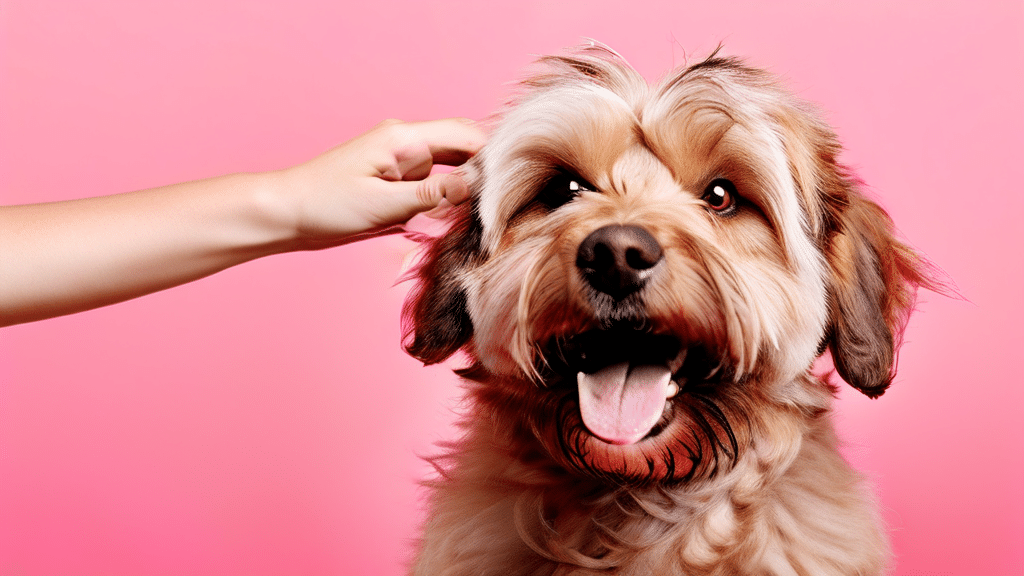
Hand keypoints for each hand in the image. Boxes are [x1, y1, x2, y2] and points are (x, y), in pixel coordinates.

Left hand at [276, 118, 485, 248]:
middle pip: (463, 148)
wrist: (287, 212)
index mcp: (404, 139)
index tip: (510, 185)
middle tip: (496, 205)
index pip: (466, 135)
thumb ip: (430, 194)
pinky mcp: (395, 178)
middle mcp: (406, 142)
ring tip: (471, 218)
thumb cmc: (326, 205)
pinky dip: (442, 199)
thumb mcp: (383, 205)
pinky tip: (443, 219)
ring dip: (461, 191)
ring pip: (450, 169)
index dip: (493, 156)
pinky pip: (432, 183)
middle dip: (482, 173)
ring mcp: (401, 160)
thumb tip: (473, 186)